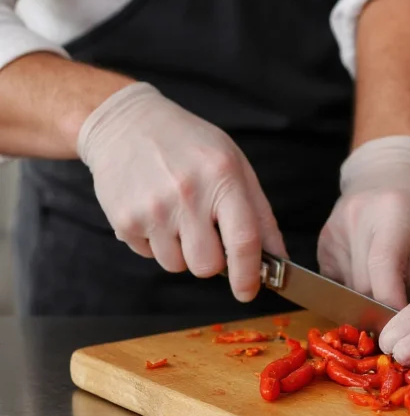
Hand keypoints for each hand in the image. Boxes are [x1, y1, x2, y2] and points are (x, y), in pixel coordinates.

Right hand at [78, 82, 286, 301]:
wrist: (126, 123)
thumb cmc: (189, 145)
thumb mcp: (236, 166)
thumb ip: (261, 216)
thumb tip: (280, 260)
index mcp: (222, 177)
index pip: (244, 240)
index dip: (249, 274)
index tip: (249, 291)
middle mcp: (187, 194)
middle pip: (207, 266)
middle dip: (212, 261)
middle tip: (206, 233)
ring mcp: (152, 208)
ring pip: (177, 265)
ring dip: (182, 251)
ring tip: (177, 215)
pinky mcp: (124, 219)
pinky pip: (149, 256)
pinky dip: (156, 242)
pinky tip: (155, 211)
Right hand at [317, 135, 409, 308]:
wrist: (389, 170)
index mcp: (392, 212)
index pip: (384, 269)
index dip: (395, 303)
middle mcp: (357, 219)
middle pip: (368, 286)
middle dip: (393, 299)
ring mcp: (335, 232)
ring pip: (353, 289)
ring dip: (379, 293)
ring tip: (404, 271)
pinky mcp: (323, 244)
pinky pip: (341, 284)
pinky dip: (364, 287)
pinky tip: (383, 270)